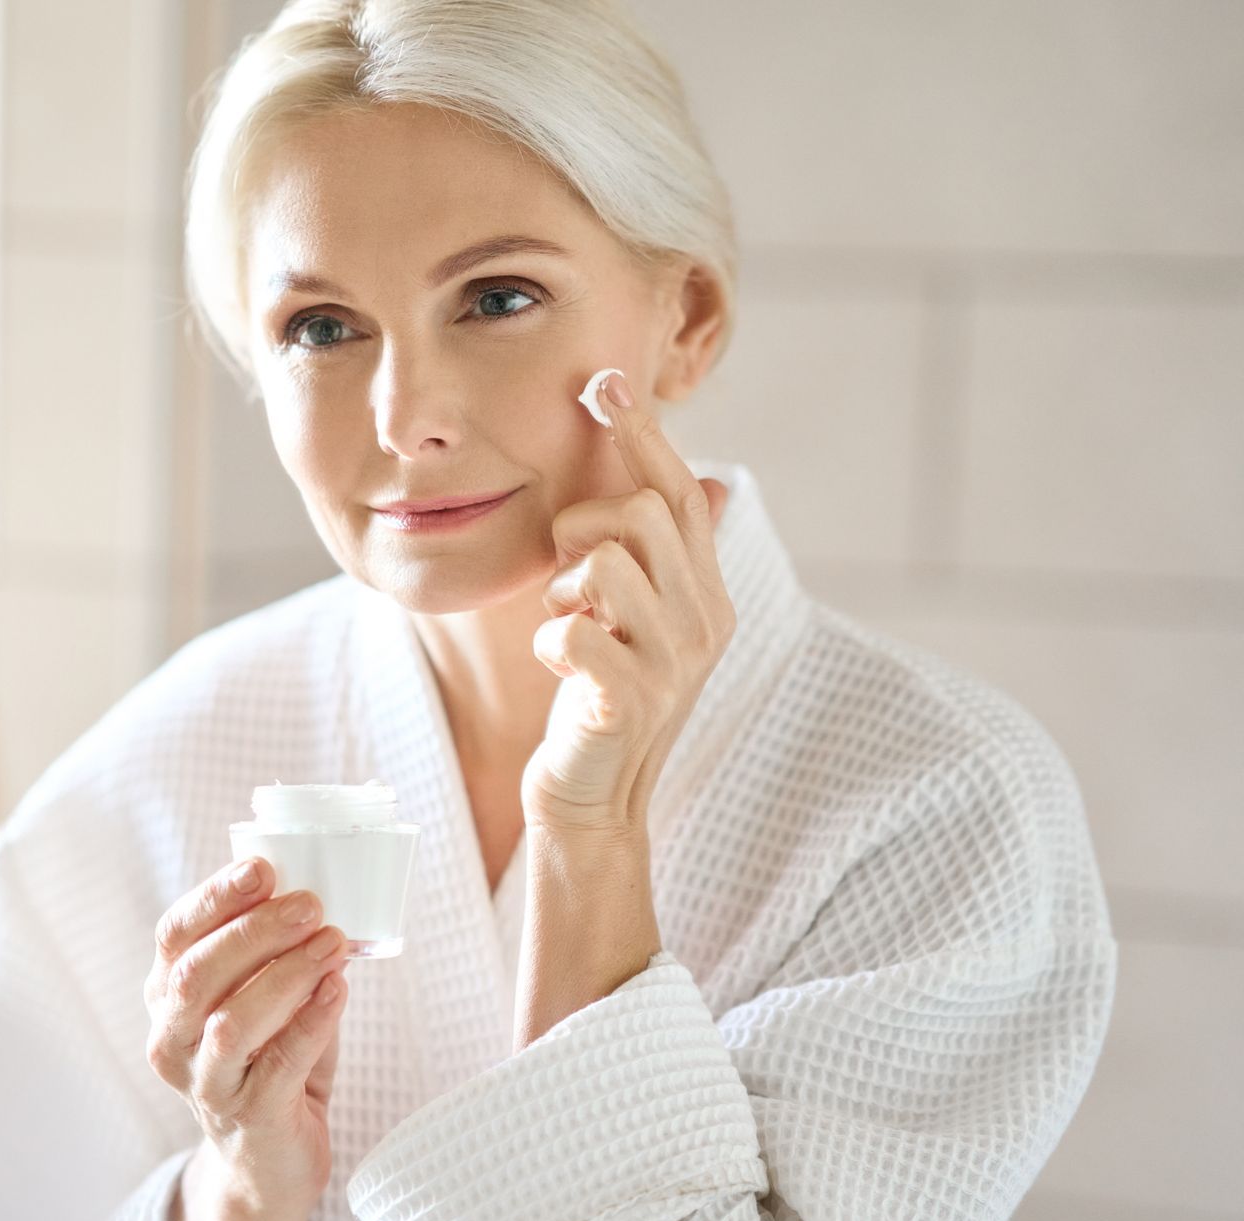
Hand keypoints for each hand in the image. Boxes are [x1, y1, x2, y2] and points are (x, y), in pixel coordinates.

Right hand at [144, 858, 351, 1220]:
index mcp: (167, 996)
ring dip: (287, 974)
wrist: (269, 1163)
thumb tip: (318, 896)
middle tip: (310, 905)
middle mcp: (171, 1038)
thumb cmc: (269, 1059)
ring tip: (333, 944)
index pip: (175, 935)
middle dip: (255, 931)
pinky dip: (313, 1020)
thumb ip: (277, 952)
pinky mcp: (248, 1117)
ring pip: (231, 1021)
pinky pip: (279, 1063)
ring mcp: (204, 1083)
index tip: (262, 868)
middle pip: (197, 973)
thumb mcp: (263, 998)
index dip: (215, 897)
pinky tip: (339, 990)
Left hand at [514, 371, 733, 1043]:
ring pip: (608, 562)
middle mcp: (704, 620)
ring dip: (567, 585)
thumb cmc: (600, 699)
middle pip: (641, 512)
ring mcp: (673, 663)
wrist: (593, 800)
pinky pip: (574, 629)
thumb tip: (708, 477)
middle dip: (584, 526)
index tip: (604, 381)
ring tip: (571, 625)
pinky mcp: (630, 701)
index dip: (643, 434)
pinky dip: (552, 638)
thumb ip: (649, 552)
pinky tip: (559, 664)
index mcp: (706, 591)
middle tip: (569, 574)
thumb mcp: (631, 617)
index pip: (680, 491)